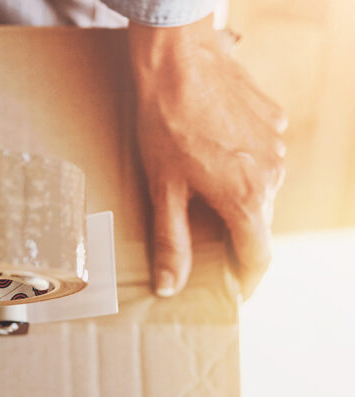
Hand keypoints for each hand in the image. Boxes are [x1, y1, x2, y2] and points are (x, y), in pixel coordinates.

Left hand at [129, 16, 286, 298]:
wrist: (178, 62)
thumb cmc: (165, 125)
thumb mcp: (162, 190)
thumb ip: (171, 241)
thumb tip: (170, 285)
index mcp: (248, 198)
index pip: (258, 257)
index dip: (245, 280)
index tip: (233, 292)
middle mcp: (273, 173)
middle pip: (259, 222)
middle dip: (235, 238)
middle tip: (205, 246)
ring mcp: (277, 144)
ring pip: (262, 188)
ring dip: (237, 197)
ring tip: (200, 192)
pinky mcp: (274, 120)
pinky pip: (261, 156)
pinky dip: (241, 164)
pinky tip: (209, 154)